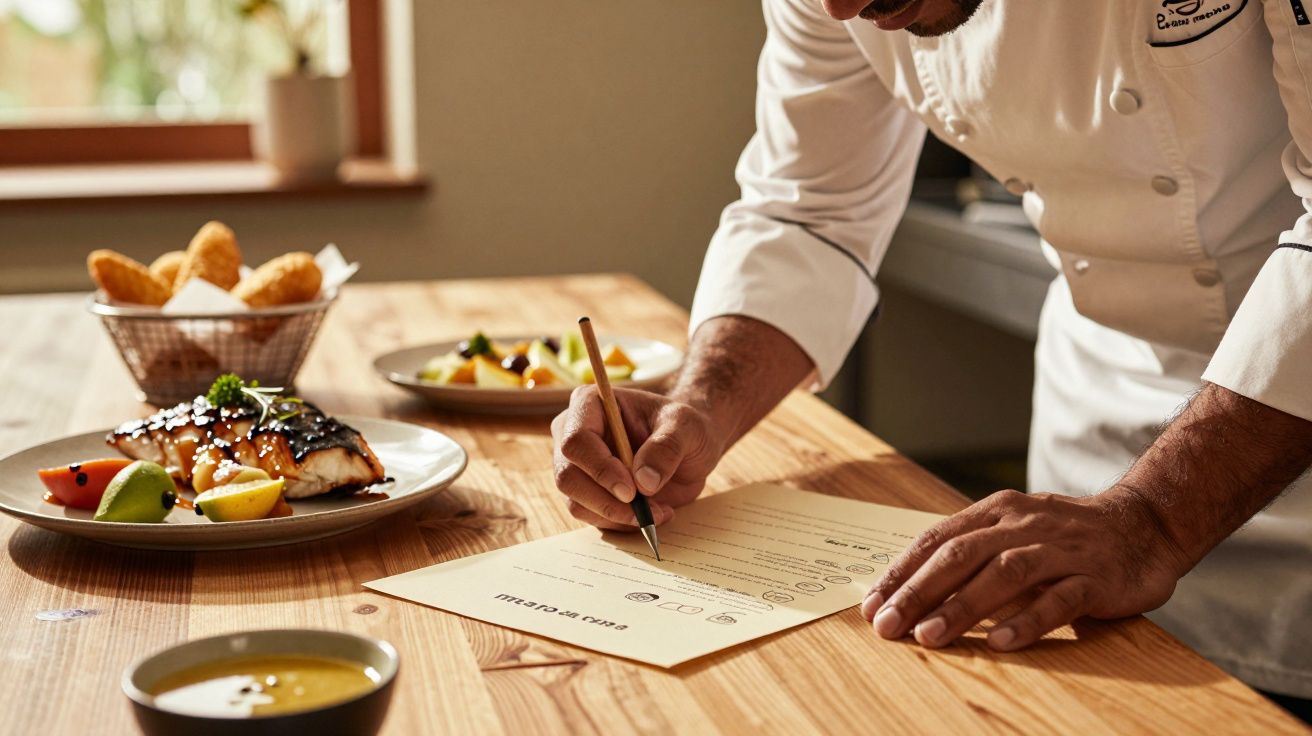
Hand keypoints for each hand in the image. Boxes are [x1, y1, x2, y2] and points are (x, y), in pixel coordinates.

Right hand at [551, 386, 724, 529]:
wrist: (688, 448)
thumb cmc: (683, 428)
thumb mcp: (687, 428)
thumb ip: (667, 447)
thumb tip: (644, 482)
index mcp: (590, 404)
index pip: (576, 440)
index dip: (600, 469)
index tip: (631, 491)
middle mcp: (572, 433)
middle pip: (568, 476)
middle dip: (606, 501)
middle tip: (644, 512)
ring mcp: (576, 465)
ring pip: (576, 502)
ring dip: (616, 516)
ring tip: (657, 512)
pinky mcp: (585, 491)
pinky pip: (591, 516)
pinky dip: (620, 523)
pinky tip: (650, 513)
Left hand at [859, 488, 1191, 650]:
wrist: (1145, 524)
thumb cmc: (1065, 536)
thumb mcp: (1012, 532)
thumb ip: (970, 553)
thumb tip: (910, 589)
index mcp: (995, 513)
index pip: (936, 539)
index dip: (901, 571)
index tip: (870, 603)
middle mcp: (1023, 525)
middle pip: (960, 555)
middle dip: (918, 591)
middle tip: (887, 624)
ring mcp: (1061, 550)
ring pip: (1004, 574)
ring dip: (962, 606)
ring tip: (929, 636)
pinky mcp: (1096, 577)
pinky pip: (1060, 599)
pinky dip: (1028, 620)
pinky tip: (1000, 642)